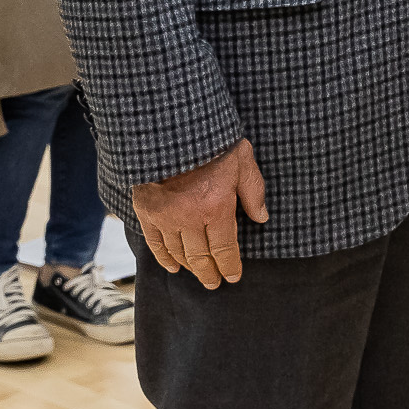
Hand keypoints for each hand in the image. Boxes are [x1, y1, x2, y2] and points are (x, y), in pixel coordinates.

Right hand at [130, 137, 267, 288]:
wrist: (170, 125)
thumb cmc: (212, 138)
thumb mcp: (242, 158)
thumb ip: (252, 190)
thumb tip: (261, 217)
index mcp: (215, 206)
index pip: (225, 248)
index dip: (230, 266)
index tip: (233, 276)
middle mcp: (189, 217)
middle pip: (201, 257)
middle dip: (210, 273)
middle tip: (215, 283)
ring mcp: (165, 216)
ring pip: (179, 253)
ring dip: (190, 267)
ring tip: (200, 275)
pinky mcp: (147, 210)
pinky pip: (155, 243)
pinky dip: (164, 258)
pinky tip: (174, 267)